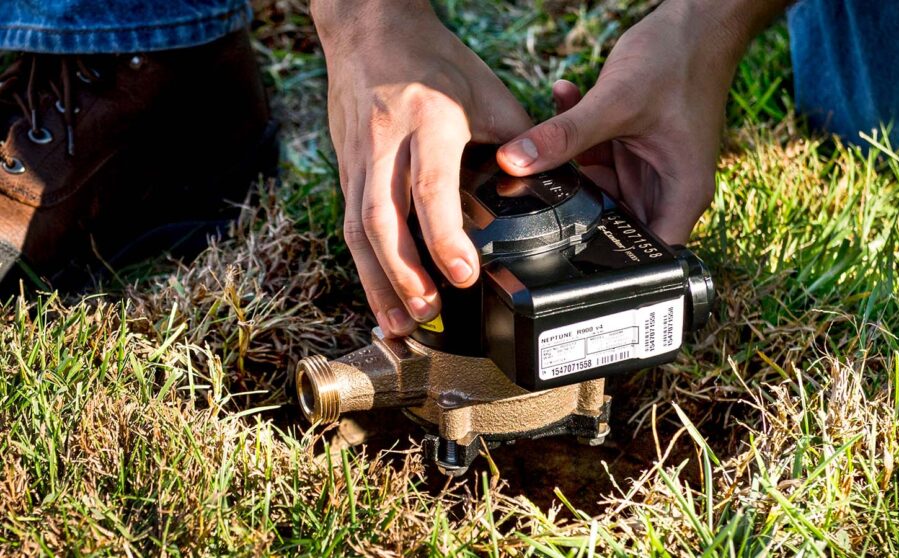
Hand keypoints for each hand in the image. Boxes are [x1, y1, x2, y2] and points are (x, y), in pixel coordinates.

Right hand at [312, 0, 531, 335]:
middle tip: (428, 313)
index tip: (464, 275)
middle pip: (381, 219)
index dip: (445, 237)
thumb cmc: (434, 60)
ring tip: (399, 323)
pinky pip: (349, 224)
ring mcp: (358, 158)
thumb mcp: (488, 92)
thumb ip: (518, 141)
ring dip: (378, 281)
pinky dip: (365, 265)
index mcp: (428, 119)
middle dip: (402, 274)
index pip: (431, 188)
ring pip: (357, 229)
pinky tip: (381, 294)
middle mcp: (386, 142)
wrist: (369, 29)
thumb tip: (550, 187)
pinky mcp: (346, 169)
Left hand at [497, 0, 784, 243]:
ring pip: (595, 187)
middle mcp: (666, 190)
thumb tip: (514, 162)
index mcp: (681, 195)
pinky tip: (565, 98)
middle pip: (612, 223)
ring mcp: (646, 169)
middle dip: (574, 204)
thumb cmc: (679, 61)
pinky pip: (593, 155)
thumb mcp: (616, 102)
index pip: (646, 257)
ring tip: (548, 131)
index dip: (606, 262)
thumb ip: (564, 136)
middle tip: (536, 184)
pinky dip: (575, 135)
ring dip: (570, 160)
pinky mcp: (630, 148)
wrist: (693, 20)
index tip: (560, 250)